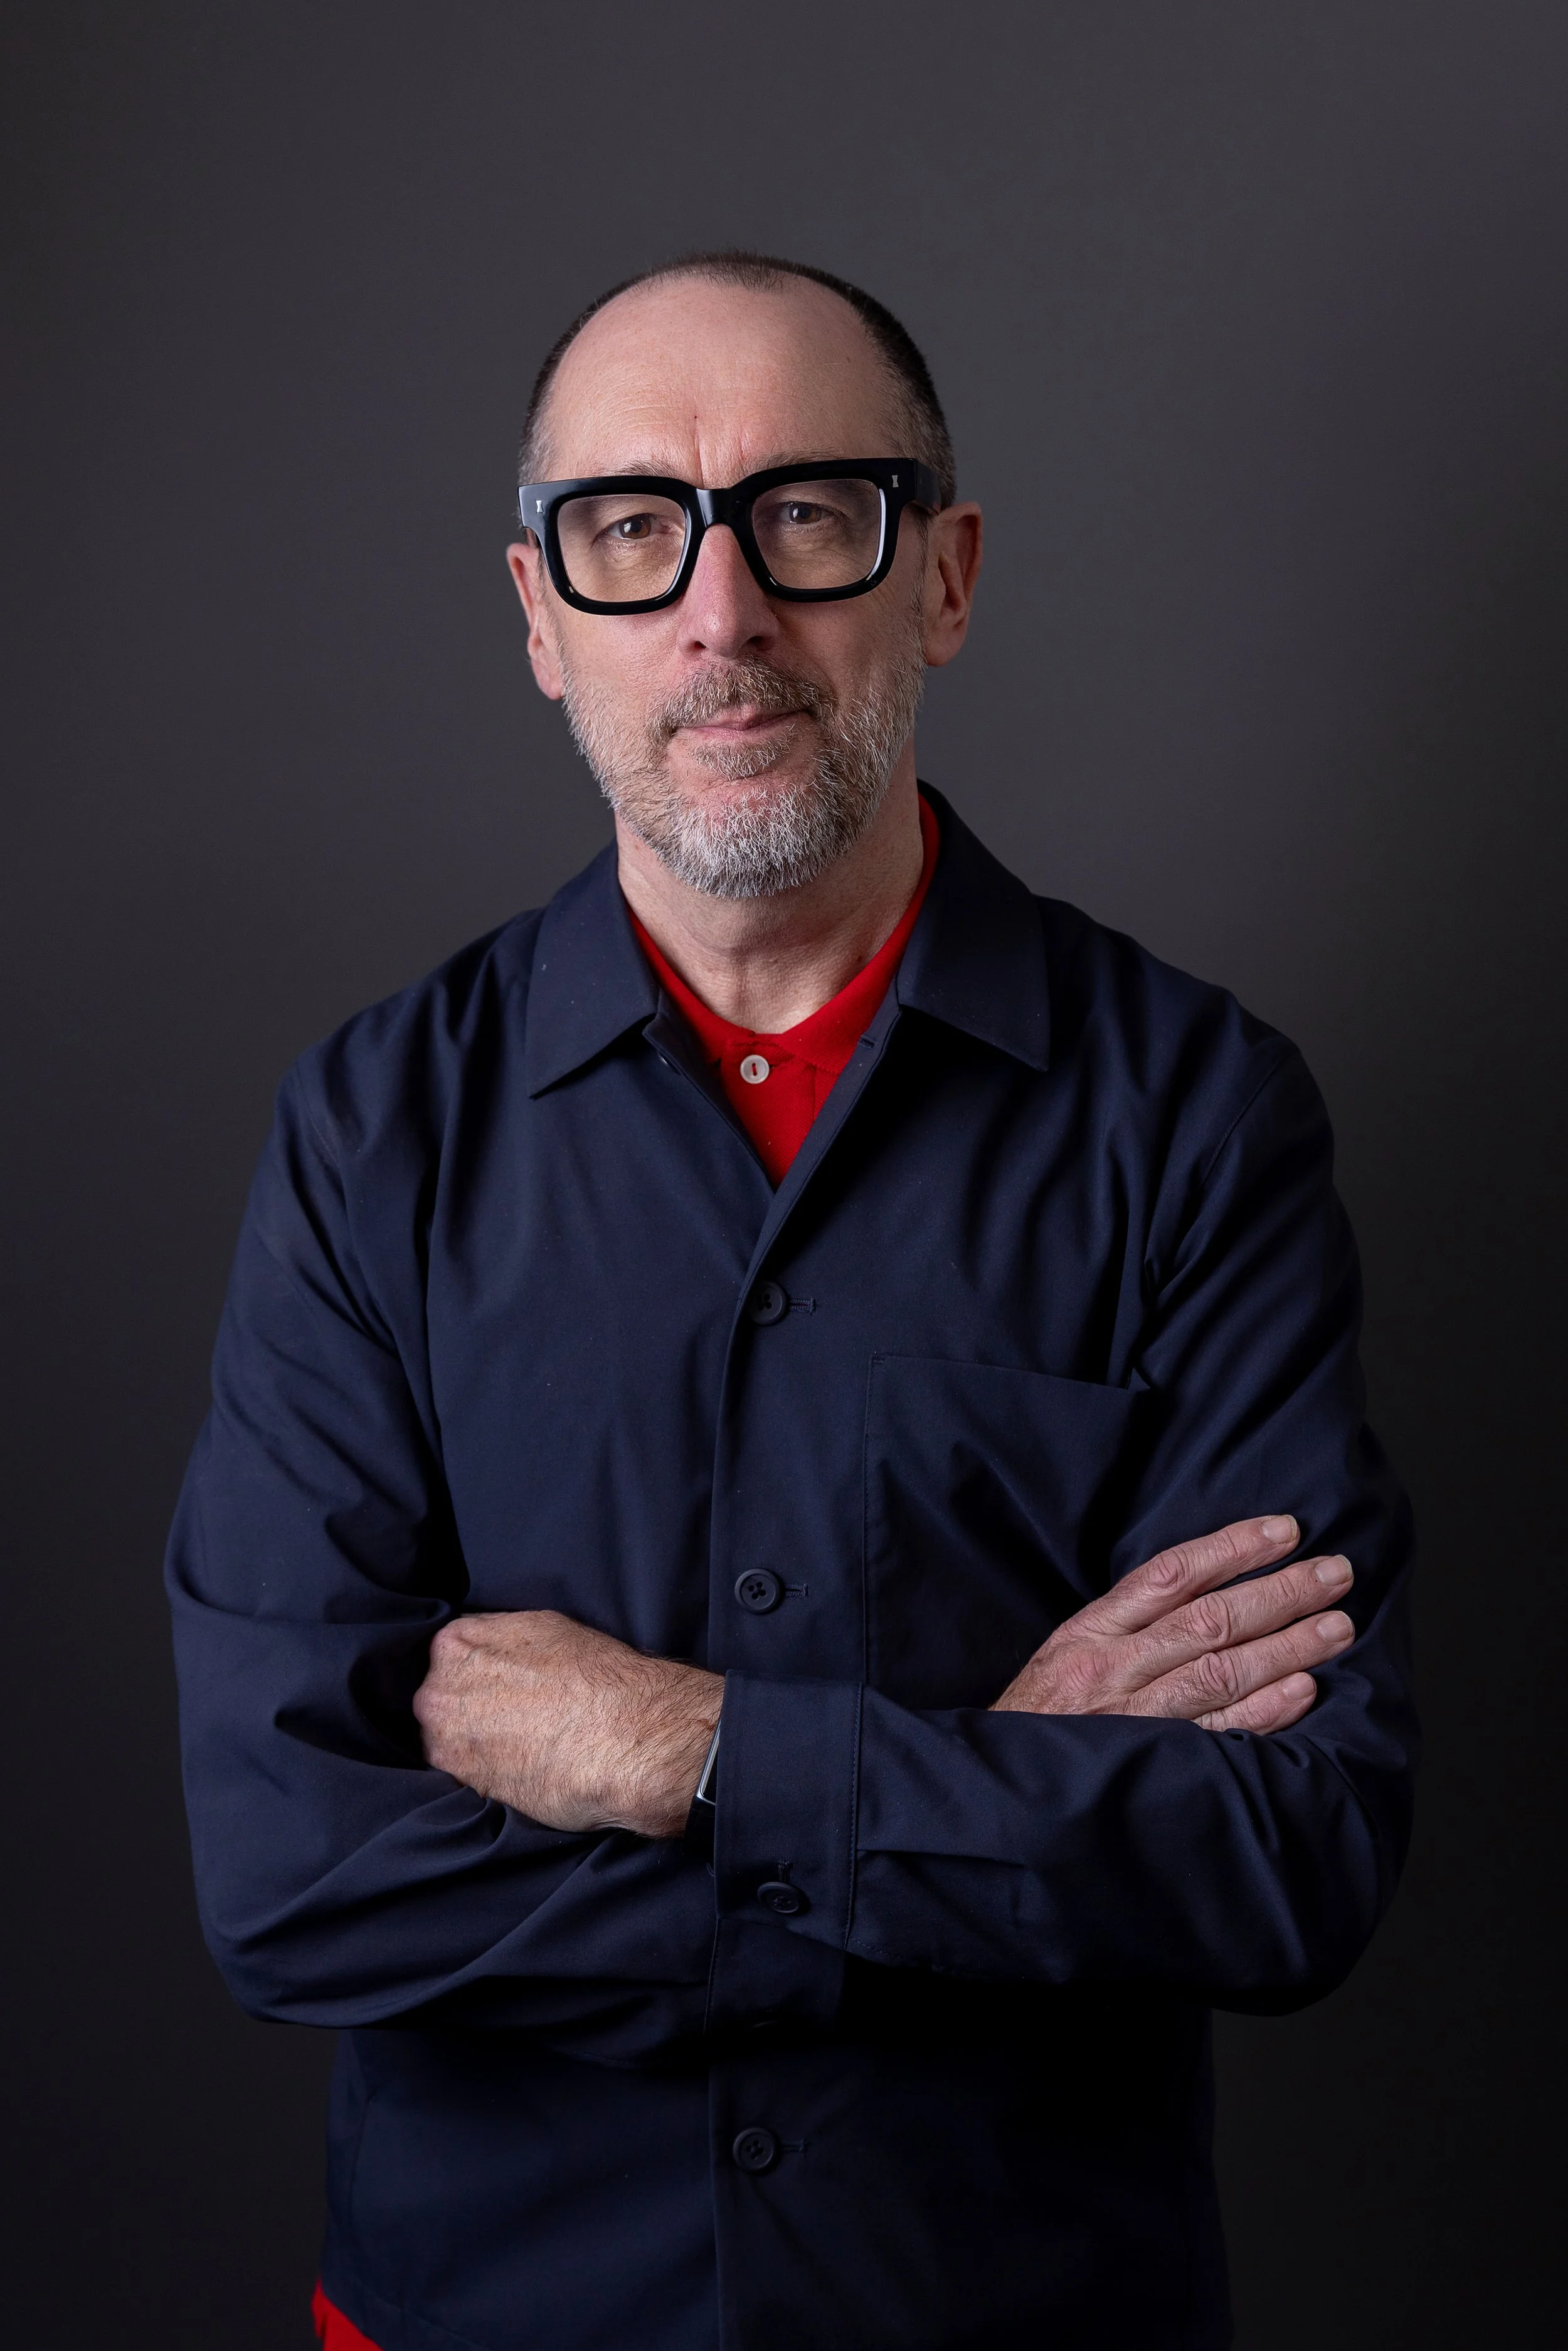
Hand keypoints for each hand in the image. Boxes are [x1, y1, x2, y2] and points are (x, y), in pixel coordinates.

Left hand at [413, 1609, 722, 1837]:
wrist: (629, 1738)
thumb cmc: (600, 1679)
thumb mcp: (545, 1628)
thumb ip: (499, 1641)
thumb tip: (490, 1657)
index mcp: (456, 1643)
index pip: (449, 1658)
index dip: (478, 1676)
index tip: (501, 1690)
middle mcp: (438, 1690)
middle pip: (441, 1702)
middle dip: (469, 1712)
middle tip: (514, 1722)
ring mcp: (444, 1742)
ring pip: (447, 1744)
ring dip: (474, 1749)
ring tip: (520, 1750)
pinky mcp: (462, 1788)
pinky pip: (462, 1781)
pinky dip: (485, 1779)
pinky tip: (520, 1772)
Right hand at [991, 1516, 1353, 1733]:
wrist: (998, 1791)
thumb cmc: (1040, 1719)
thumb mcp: (1066, 1654)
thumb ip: (1126, 1624)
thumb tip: (1210, 1587)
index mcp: (1090, 1633)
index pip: (1171, 1574)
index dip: (1232, 1548)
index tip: (1286, 1531)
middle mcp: (1111, 1671)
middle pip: (1209, 1620)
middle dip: (1280, 1592)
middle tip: (1336, 1574)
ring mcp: (1131, 1721)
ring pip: (1221, 1673)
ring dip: (1288, 1647)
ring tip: (1337, 1628)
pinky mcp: (1150, 1768)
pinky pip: (1217, 1735)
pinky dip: (1263, 1712)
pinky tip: (1303, 1691)